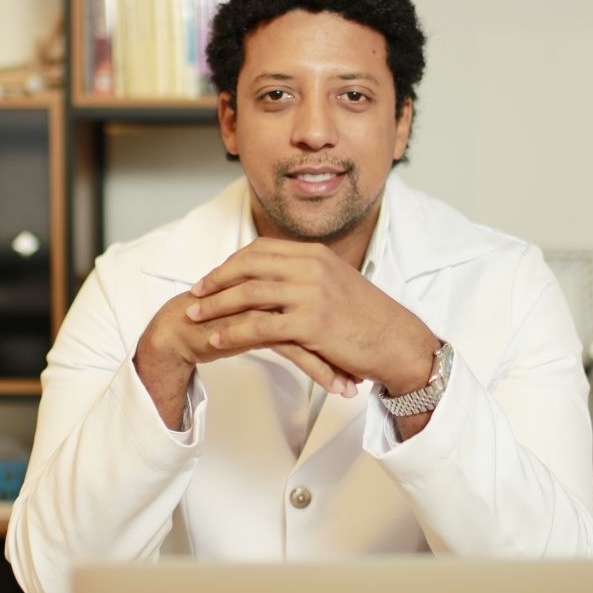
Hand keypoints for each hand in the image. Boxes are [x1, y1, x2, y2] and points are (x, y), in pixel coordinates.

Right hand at [134, 288, 357, 429]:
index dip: (350, 321)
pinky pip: (295, 350)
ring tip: (355, 384)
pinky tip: (334, 388)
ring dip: (339, 362)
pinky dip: (318, 371)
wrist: (181, 327)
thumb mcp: (265, 306)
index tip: (367, 346)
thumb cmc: (223, 317)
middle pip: (328, 312)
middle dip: (350, 344)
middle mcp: (279, 282)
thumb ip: (291, 302)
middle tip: (370, 368)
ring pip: (316, 332)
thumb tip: (325, 315)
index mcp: (285, 270)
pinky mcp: (254, 326)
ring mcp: (267, 303)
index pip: (329, 296)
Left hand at [187, 237, 439, 395]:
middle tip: (194, 294)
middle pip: (248, 266)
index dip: (231, 263)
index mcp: (316, 255)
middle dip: (216, 280)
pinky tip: (218, 339)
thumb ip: (309, 277)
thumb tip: (282, 281)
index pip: (261, 250)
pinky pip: (259, 325)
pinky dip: (233, 331)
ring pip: (249, 293)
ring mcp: (311, 294)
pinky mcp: (310, 324)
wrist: (398, 342)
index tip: (212, 277)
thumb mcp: (338, 284)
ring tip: (195, 316)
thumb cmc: (370, 320)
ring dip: (216, 305)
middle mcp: (311, 267)